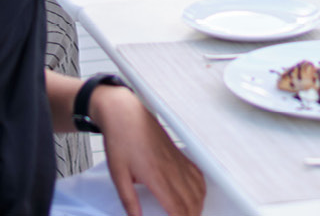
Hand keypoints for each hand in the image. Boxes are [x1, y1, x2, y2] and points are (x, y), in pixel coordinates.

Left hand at [95, 84, 205, 215]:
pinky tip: (197, 194)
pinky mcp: (179, 153)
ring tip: (192, 215)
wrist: (126, 114)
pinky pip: (197, 174)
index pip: (177, 207)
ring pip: (198, 189)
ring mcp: (178, 160)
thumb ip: (128, 200)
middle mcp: (172, 169)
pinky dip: (200, 188)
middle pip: (191, 201)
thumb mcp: (118, 175)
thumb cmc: (121, 141)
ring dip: (198, 205)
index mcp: (156, 176)